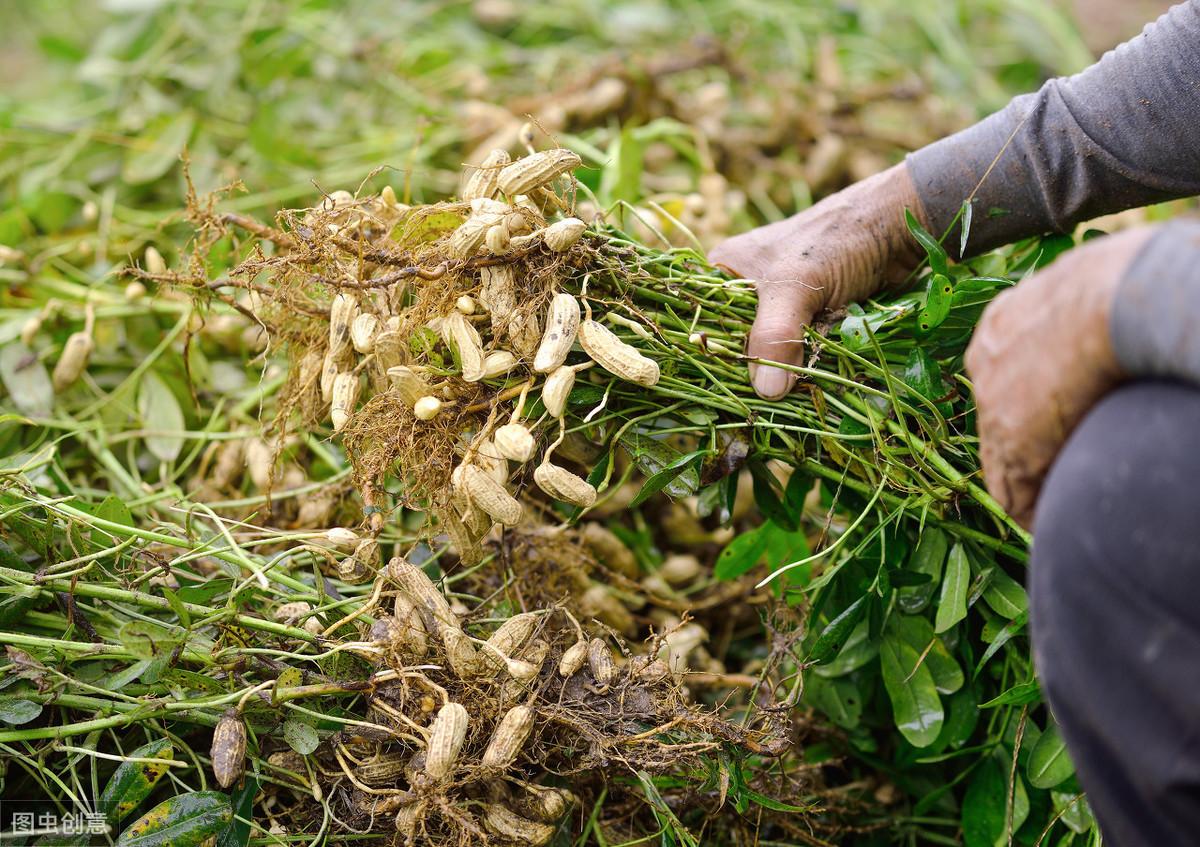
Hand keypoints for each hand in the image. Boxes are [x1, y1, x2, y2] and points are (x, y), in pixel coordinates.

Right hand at [709, 163, 925, 398]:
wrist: (900, 229)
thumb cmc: (838, 239)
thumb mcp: (796, 285)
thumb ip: (776, 335)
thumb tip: (766, 392)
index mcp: (726, 272)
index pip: (703, 323)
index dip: (711, 357)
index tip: (722, 392)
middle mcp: (749, 290)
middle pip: (738, 345)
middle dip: (752, 372)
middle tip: (760, 403)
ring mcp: (784, 307)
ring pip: (772, 354)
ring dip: (783, 375)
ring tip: (787, 401)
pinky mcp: (813, 321)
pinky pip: (800, 355)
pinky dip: (807, 370)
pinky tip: (809, 389)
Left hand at [964, 227, 1153, 527]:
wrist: (1111, 301)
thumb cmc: (1118, 283)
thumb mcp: (1083, 288)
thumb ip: (1079, 312)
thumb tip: (1109, 310)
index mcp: (1001, 324)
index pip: (1000, 378)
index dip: (1025, 405)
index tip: (1048, 423)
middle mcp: (984, 364)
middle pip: (995, 418)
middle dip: (1022, 445)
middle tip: (1048, 469)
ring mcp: (991, 406)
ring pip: (1000, 461)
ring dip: (1025, 484)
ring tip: (1047, 506)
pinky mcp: (1011, 444)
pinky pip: (1012, 491)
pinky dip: (1030, 509)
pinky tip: (1047, 521)